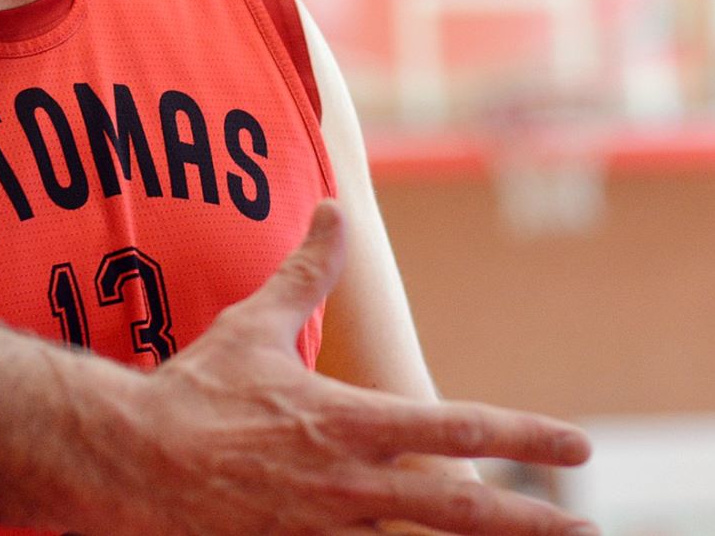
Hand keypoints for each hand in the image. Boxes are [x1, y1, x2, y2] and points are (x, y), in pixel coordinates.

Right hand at [96, 203, 594, 535]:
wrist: (127, 461)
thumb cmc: (194, 390)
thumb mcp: (254, 325)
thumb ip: (307, 273)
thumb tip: (335, 210)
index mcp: (347, 424)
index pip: (456, 428)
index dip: (525, 436)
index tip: (581, 446)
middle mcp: (347, 487)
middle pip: (457, 512)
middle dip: (529, 525)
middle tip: (587, 530)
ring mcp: (322, 531)